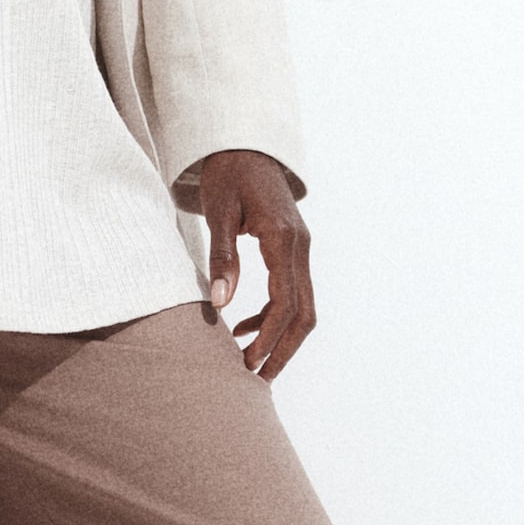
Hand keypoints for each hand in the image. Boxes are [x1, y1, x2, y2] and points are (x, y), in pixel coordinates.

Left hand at [196, 149, 314, 380]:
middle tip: (256, 379)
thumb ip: (221, 256)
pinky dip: (275, 316)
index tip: (248, 364)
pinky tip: (245, 326)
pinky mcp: (294, 250)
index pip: (285, 302)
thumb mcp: (218, 212)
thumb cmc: (227, 174)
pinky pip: (294, 292)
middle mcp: (300, 246)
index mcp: (282, 238)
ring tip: (251, 362)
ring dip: (282, 338)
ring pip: (304, 306)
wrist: (243, 145)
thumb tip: (220, 303)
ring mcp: (301, 249)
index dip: (269, 338)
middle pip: (305, 313)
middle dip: (283, 350)